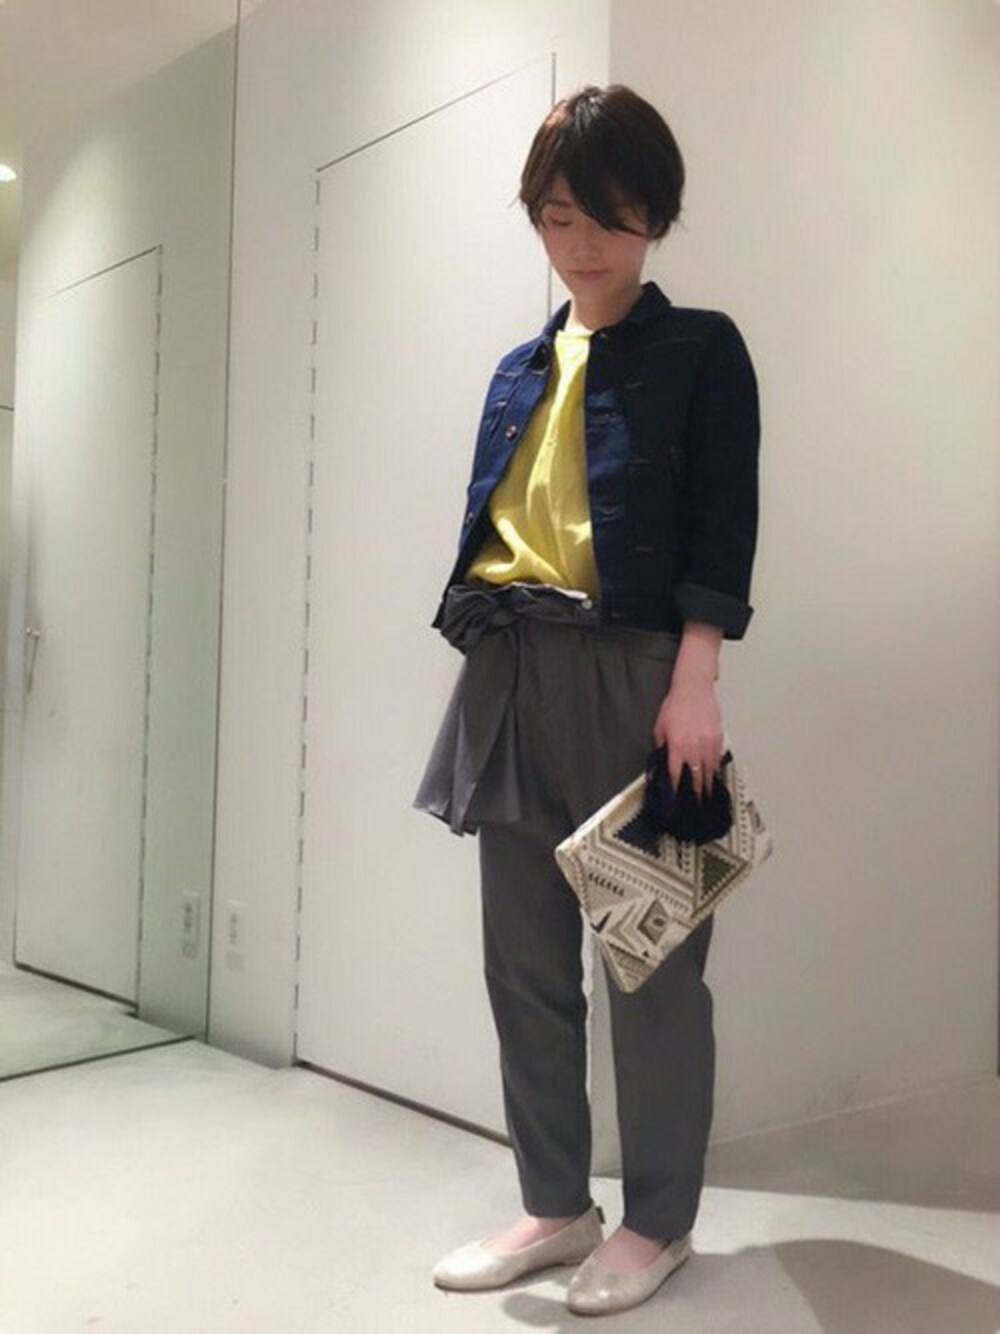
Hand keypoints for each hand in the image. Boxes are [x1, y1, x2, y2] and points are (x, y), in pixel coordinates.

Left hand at [652, 677, 723, 799]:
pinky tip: (713, 774)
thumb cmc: (676, 705)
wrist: (693, 688)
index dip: (676, 787)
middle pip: (696, 776)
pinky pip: (717, 758)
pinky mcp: (718, 737)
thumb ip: (662, 745)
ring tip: (706, 793)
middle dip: (695, 791)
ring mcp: (708, 742)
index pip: (676, 773)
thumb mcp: (660, 726)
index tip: (676, 796)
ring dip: (706, 783)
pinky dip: (715, 769)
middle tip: (695, 800)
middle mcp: (694, 746)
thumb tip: (662, 759)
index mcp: (678, 745)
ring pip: (709, 770)